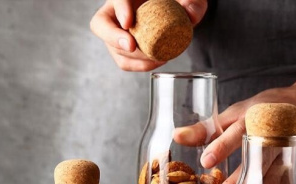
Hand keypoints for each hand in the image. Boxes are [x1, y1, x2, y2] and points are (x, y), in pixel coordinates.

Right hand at [90, 0, 207, 71]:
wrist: (177, 13)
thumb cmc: (180, 3)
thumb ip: (193, 3)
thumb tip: (190, 17)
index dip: (120, 9)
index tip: (128, 22)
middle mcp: (118, 12)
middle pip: (102, 25)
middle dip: (114, 38)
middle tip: (131, 46)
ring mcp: (118, 31)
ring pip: (112, 47)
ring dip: (131, 57)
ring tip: (155, 58)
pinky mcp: (124, 49)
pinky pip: (124, 62)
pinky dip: (138, 66)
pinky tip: (156, 61)